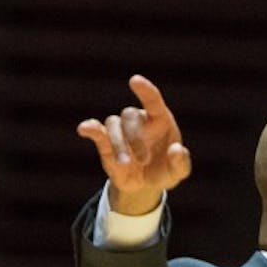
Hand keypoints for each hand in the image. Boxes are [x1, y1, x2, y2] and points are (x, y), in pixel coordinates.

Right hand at [77, 74, 191, 215]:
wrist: (145, 186)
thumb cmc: (165, 171)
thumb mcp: (178, 172)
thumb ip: (181, 162)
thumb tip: (176, 149)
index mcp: (159, 120)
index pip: (153, 101)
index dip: (145, 90)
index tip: (135, 80)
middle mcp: (139, 120)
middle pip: (129, 115)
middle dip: (135, 138)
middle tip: (144, 160)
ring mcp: (121, 130)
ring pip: (113, 123)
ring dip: (118, 143)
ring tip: (126, 164)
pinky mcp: (105, 143)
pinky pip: (96, 131)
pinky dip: (90, 128)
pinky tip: (84, 129)